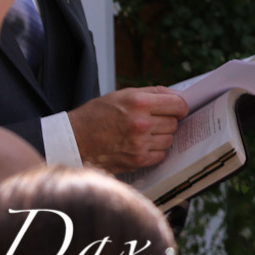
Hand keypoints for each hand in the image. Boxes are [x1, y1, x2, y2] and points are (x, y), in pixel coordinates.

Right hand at [67, 86, 188, 172]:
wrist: (74, 140)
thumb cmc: (97, 115)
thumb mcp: (123, 95)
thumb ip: (153, 93)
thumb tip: (178, 96)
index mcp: (139, 103)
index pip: (178, 104)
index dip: (181, 106)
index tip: (178, 109)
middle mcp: (141, 123)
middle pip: (174, 122)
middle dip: (167, 121)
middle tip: (153, 121)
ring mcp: (140, 143)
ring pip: (169, 139)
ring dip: (161, 136)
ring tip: (144, 133)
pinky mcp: (137, 160)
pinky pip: (161, 155)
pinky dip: (155, 151)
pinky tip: (141, 145)